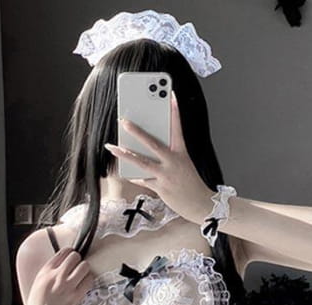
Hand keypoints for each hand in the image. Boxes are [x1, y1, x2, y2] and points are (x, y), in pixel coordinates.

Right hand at [23, 246, 94, 304]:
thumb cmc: (38, 304)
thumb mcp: (39, 283)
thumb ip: (50, 271)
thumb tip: (65, 262)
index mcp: (45, 272)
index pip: (63, 252)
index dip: (71, 253)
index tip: (73, 258)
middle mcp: (56, 277)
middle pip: (75, 257)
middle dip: (79, 260)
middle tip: (78, 267)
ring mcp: (66, 287)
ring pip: (85, 267)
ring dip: (86, 270)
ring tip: (82, 276)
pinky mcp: (75, 297)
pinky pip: (89, 281)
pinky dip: (89, 280)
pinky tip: (84, 284)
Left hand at [104, 90, 214, 224]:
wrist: (200, 204)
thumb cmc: (190, 183)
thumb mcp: (184, 164)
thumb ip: (168, 154)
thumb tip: (147, 147)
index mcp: (182, 153)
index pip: (177, 128)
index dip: (175, 110)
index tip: (170, 94)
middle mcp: (173, 162)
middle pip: (153, 143)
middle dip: (137, 131)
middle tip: (124, 121)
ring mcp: (166, 175)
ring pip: (141, 162)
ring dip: (124, 154)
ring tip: (111, 146)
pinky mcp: (160, 188)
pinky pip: (142, 180)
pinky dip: (132, 175)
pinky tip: (123, 170)